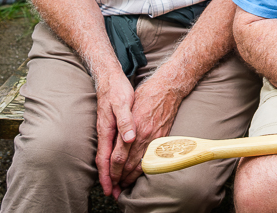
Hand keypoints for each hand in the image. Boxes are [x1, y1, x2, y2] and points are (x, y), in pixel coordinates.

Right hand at [94, 71, 135, 197]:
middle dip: (109, 179)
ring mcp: (107, 130)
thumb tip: (129, 139)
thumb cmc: (117, 90)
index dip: (108, 175)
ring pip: (108, 156)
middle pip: (105, 162)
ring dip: (112, 172)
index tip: (111, 189)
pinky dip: (113, 160)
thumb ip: (125, 121)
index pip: (105, 159)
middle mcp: (106, 133)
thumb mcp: (123, 103)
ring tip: (117, 185)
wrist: (110, 78)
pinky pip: (111, 148)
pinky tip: (119, 164)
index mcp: (108, 130)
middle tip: (114, 195)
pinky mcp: (112, 126)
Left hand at [107, 77, 183, 196]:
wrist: (168, 88)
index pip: (118, 157)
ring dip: (131, 176)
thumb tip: (112, 143)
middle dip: (120, 178)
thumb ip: (121, 127)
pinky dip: (144, 168)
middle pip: (129, 164)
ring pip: (141, 164)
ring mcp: (155, 138)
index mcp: (133, 129)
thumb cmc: (146, 95)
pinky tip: (140, 172)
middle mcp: (144, 136)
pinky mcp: (163, 138)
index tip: (108, 180)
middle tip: (114, 188)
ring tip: (124, 184)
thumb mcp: (128, 108)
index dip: (111, 171)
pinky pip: (152, 158)